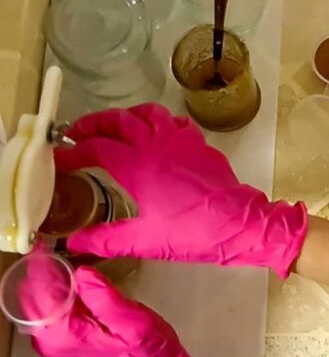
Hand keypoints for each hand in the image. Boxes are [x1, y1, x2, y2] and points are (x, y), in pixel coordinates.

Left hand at [22, 261, 204, 356]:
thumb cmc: (146, 350)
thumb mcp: (134, 321)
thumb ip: (106, 297)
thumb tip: (83, 273)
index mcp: (65, 335)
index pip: (39, 293)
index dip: (42, 267)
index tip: (46, 247)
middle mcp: (51, 342)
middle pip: (32, 298)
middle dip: (45, 274)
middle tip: (60, 253)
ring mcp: (52, 343)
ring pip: (38, 303)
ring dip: (50, 283)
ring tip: (68, 266)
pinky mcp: (59, 341)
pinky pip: (47, 312)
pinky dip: (56, 295)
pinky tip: (74, 286)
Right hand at [55, 104, 307, 277]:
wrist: (242, 224)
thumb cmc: (193, 232)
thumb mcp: (144, 241)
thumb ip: (105, 240)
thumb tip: (74, 243)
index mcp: (138, 165)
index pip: (95, 147)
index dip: (72, 152)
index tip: (58, 159)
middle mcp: (157, 144)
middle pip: (118, 120)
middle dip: (93, 123)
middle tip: (76, 134)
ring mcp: (181, 140)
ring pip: (147, 112)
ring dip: (125, 116)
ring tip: (112, 128)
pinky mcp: (199, 144)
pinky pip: (174, 122)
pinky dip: (157, 122)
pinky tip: (153, 135)